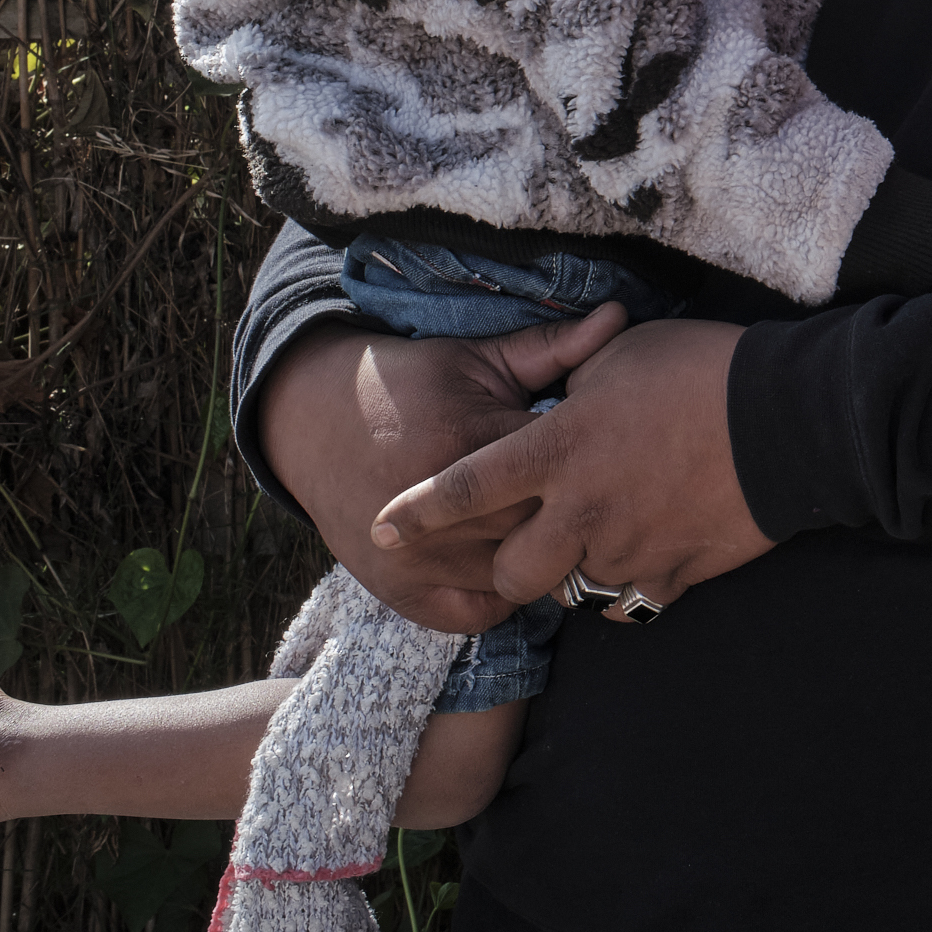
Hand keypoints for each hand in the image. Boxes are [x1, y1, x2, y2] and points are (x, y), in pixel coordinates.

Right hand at [256, 308, 629, 632]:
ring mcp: (418, 559)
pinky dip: (502, 597)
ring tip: (557, 532)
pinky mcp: (399, 591)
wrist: (310, 420)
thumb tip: (620, 316)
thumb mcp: (478, 360)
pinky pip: (477, 614)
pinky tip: (511, 563)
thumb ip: (553, 347)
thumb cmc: (410, 385)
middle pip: (547, 527)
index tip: (607, 454)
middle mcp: (441, 510)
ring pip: (520, 578)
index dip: (595, 462)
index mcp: (467, 442)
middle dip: (575, 513)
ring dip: (544, 559)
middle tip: (595, 500)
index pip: (564, 468)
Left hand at [368, 316, 775, 613]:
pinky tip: (652, 554)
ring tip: (604, 540)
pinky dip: (637, 581)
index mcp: (556, 450)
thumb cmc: (703, 370)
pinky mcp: (677, 573)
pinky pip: (637, 598)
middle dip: (512, 568)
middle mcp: (580, 510)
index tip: (384, 529)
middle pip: (513, 573)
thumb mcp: (624, 356)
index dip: (418, 513)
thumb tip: (564, 405)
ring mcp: (629, 549)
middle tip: (533, 545)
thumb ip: (575, 385)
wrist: (792, 419)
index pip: (463, 488)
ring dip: (580, 571)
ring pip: (576, 590)